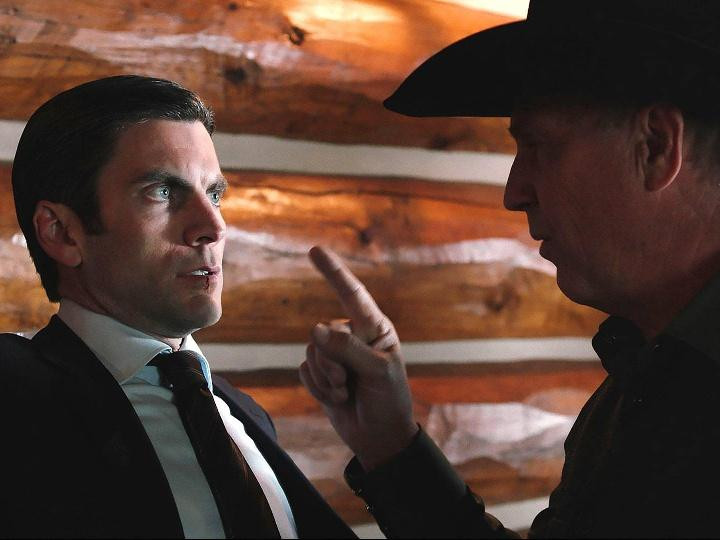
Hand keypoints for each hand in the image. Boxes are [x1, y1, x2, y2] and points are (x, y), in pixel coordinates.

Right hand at [300, 246, 418, 470]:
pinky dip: (318, 388)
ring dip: (326, 379)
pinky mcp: (321, 374)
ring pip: (311, 353)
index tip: (315, 250)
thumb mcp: (378, 371)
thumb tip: (315, 329)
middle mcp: (353, 336)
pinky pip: (305, 371)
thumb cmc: (388, 400)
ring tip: (347, 392)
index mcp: (374, 328)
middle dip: (332, 363)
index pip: (352, 294)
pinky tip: (337, 399)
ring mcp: (336, 355)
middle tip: (350, 384)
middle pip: (323, 334)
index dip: (333, 272)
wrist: (380, 437)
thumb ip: (348, 348)